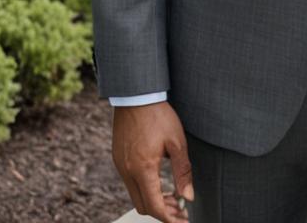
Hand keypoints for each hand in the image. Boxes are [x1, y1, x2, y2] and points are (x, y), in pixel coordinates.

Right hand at [112, 102, 193, 222]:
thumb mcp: (177, 142)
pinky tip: (157, 180)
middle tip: (180, 208)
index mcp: (143, 168)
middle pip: (143, 206)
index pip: (155, 206)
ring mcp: (120, 166)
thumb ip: (183, 171)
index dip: (169, 218)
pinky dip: (144, 188)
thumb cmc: (158, 115)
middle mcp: (128, 171)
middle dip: (162, 212)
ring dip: (153, 200)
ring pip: (135, 196)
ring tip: (172, 195)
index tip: (182, 220)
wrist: (136, 96)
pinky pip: (130, 183)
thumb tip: (188, 196)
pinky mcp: (118, 159)